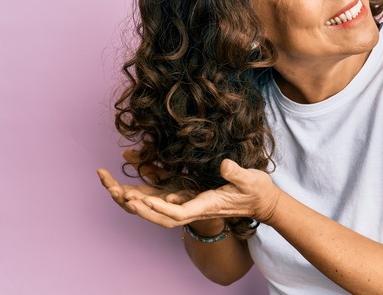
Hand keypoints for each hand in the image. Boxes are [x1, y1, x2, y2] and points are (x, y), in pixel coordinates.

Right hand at [97, 149, 194, 215]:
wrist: (224, 201)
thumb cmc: (194, 187)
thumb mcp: (166, 173)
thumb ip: (147, 166)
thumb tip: (124, 154)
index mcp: (153, 197)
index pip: (126, 193)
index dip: (111, 184)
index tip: (100, 171)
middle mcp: (159, 207)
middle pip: (131, 204)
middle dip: (117, 195)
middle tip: (107, 183)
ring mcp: (173, 212)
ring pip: (149, 212)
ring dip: (133, 204)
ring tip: (120, 193)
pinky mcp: (189, 212)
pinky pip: (172, 213)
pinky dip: (158, 208)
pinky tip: (147, 200)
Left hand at [124, 159, 281, 228]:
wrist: (263, 202)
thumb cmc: (257, 191)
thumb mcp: (250, 179)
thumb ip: (237, 173)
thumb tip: (225, 165)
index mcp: (207, 205)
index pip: (179, 213)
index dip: (159, 208)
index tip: (143, 199)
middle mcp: (197, 208)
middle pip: (163, 218)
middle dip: (141, 209)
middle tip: (120, 196)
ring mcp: (194, 205)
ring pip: (162, 211)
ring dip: (141, 204)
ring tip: (119, 191)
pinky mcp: (193, 199)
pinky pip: (167, 202)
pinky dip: (150, 196)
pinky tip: (137, 186)